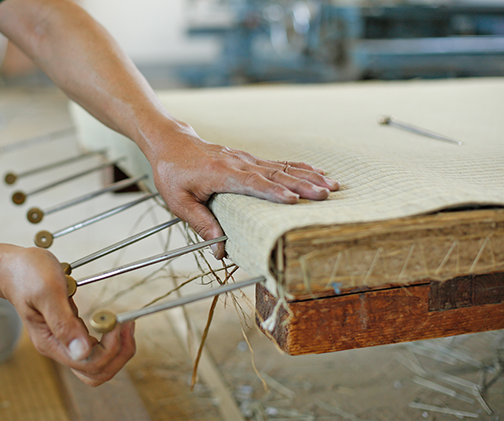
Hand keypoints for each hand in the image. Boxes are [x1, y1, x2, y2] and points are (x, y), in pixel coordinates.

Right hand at [0, 247, 135, 385]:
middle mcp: (58, 347)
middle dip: (119, 354)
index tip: (118, 321)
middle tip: (128, 325)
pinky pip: (95, 350)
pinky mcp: (70, 333)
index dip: (111, 347)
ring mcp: (65, 342)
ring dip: (117, 350)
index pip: (89, 362)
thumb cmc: (26, 274)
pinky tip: (115, 322)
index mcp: (51, 342)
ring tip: (125, 325)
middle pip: (96, 372)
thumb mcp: (47, 291)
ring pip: (98, 364)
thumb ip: (63, 322)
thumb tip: (83, 351)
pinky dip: (111, 341)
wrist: (11, 268)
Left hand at [149, 122, 339, 258]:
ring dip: (308, 176)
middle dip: (302, 185)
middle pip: (274, 174)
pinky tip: (318, 173)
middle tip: (325, 195)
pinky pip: (278, 164)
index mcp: (220, 173)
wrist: (171, 142)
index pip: (251, 183)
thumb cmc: (173, 173)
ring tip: (332, 185)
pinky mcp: (249, 159)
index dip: (273, 192)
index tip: (293, 201)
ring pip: (281, 167)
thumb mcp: (178, 201)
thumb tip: (220, 250)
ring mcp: (245, 159)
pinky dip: (300, 168)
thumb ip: (200, 223)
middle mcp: (237, 163)